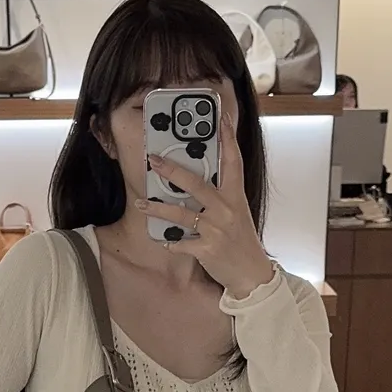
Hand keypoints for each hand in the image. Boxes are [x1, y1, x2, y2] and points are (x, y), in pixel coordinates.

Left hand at [136, 114, 274, 298]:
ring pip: (182, 214)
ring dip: (158, 209)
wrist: (251, 273)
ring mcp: (216, 229)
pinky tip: (164, 239)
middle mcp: (226, 209)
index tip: (221, 118)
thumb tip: (200, 178)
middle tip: (153, 161)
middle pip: (197, 184)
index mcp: (235, 196)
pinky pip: (182, 242)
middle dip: (172, 172)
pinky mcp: (207, 249)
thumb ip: (221, 194)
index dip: (228, 138)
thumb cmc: (241, 240)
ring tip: (140, 203)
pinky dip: (171, 241)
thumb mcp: (237, 212)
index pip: (233, 161)